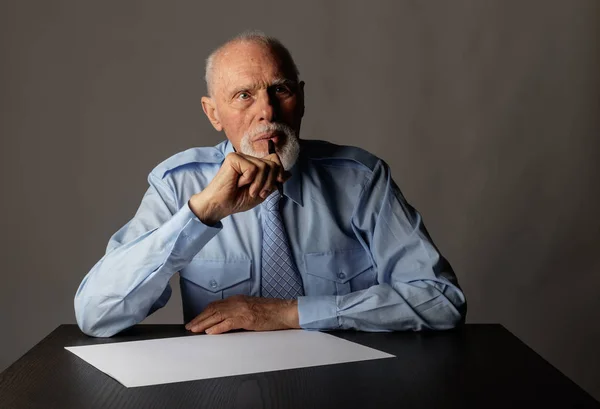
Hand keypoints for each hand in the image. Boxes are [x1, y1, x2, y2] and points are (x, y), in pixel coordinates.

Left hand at [185, 295, 299, 334]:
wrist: (284, 311)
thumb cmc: (271, 311)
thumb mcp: (251, 308)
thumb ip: (238, 312)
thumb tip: (225, 322)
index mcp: (238, 299)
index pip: (216, 305)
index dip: (204, 313)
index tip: (196, 320)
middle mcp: (237, 302)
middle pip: (213, 309)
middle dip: (200, 318)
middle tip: (190, 326)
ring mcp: (241, 310)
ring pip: (217, 316)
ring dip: (204, 323)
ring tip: (194, 330)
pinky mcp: (247, 318)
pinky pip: (228, 323)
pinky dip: (217, 328)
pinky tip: (210, 332)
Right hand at [189, 151, 289, 224]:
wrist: (222, 205)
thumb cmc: (238, 200)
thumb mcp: (262, 192)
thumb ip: (274, 182)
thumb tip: (289, 174)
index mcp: (255, 165)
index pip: (275, 159)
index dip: (279, 171)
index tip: (277, 183)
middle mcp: (249, 159)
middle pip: (272, 163)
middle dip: (269, 182)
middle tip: (258, 192)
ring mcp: (241, 157)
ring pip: (264, 166)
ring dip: (259, 184)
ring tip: (248, 190)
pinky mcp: (234, 158)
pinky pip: (252, 168)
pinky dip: (248, 180)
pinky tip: (238, 183)